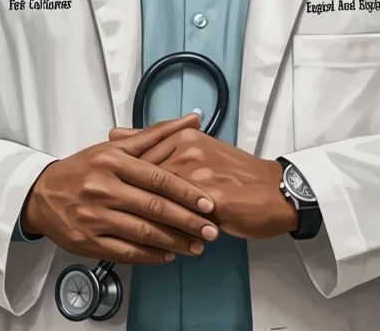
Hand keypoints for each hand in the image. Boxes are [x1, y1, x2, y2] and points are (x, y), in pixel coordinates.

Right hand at [22, 114, 220, 264]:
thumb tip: (194, 118)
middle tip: (211, 230)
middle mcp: (102, 189)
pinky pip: (125, 251)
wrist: (41, 194)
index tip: (209, 203)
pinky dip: (150, 255)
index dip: (186, 192)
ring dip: (174, 241)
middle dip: (187, 221)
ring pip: (142, 232)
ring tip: (197, 246)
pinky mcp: (86, 241)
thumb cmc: (85, 168)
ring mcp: (93, 217)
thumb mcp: (115, 147)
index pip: (157, 178)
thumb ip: (156, 135)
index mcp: (111, 162)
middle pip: (153, 208)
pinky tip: (168, 255)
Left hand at [108, 126, 297, 239]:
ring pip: (157, 202)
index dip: (120, 181)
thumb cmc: (234, 173)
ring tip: (132, 235)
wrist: (273, 192)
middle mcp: (188, 150)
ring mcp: (198, 174)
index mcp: (182, 136)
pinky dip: (165, 234)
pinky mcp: (209, 199)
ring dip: (143, 222)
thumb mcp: (195, 146)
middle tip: (114, 218)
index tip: (106, 194)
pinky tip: (157, 246)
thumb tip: (115, 133)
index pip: (136, 158)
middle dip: (126, 203)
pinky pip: (177, 220)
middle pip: (142, 180)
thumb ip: (154, 140)